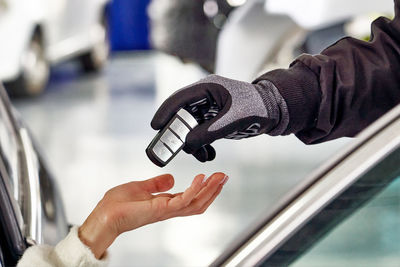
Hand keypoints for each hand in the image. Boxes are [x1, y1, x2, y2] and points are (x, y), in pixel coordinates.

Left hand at [78, 172, 228, 258]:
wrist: (104, 215)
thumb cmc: (117, 204)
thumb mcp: (140, 187)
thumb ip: (157, 183)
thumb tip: (171, 178)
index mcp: (165, 203)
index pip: (191, 197)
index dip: (204, 188)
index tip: (214, 176)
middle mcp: (168, 209)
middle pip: (198, 202)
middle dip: (213, 190)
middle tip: (224, 177)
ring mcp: (166, 210)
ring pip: (195, 203)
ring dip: (209, 190)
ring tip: (218, 177)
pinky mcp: (160, 209)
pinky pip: (183, 200)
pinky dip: (194, 189)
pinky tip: (200, 179)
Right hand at [151, 75, 287, 161]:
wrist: (274, 110)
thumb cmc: (257, 108)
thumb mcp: (233, 120)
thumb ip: (209, 132)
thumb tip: (186, 145)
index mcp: (207, 88)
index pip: (179, 99)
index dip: (165, 112)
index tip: (155, 127)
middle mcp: (205, 97)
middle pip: (181, 115)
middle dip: (178, 134)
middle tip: (171, 149)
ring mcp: (209, 108)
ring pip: (190, 127)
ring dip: (192, 143)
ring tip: (202, 157)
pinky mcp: (214, 119)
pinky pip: (201, 133)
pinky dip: (202, 145)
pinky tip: (209, 155)